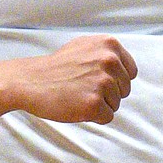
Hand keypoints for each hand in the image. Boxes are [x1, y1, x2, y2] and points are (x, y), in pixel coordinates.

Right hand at [14, 34, 137, 123]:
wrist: (31, 81)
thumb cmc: (57, 66)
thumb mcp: (85, 46)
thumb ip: (107, 53)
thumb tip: (125, 67)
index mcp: (110, 45)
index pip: (130, 72)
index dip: (116, 81)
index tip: (97, 81)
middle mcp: (109, 61)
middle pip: (125, 89)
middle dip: (108, 94)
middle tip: (84, 89)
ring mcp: (102, 82)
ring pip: (116, 104)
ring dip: (100, 105)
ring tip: (78, 95)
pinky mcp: (93, 103)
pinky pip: (107, 117)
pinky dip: (94, 117)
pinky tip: (77, 106)